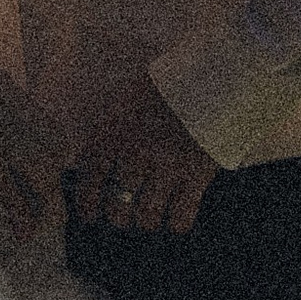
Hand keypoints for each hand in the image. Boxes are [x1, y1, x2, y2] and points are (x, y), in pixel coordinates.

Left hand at [68, 72, 217, 235]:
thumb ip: (111, 129)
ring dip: (146, 222)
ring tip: (148, 222)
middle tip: (122, 219)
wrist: (212, 76)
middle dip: (118, 218)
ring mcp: (166, 166)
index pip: (91, 178)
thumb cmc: (168, 85)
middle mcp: (135, 154)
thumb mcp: (129, 99)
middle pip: (118, 204)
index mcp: (114, 132)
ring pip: (148, 214)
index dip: (88, 202)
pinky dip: (177, 223)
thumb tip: (95, 156)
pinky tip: (176, 223)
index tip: (90, 216)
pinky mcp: (196, 174)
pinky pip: (182, 213)